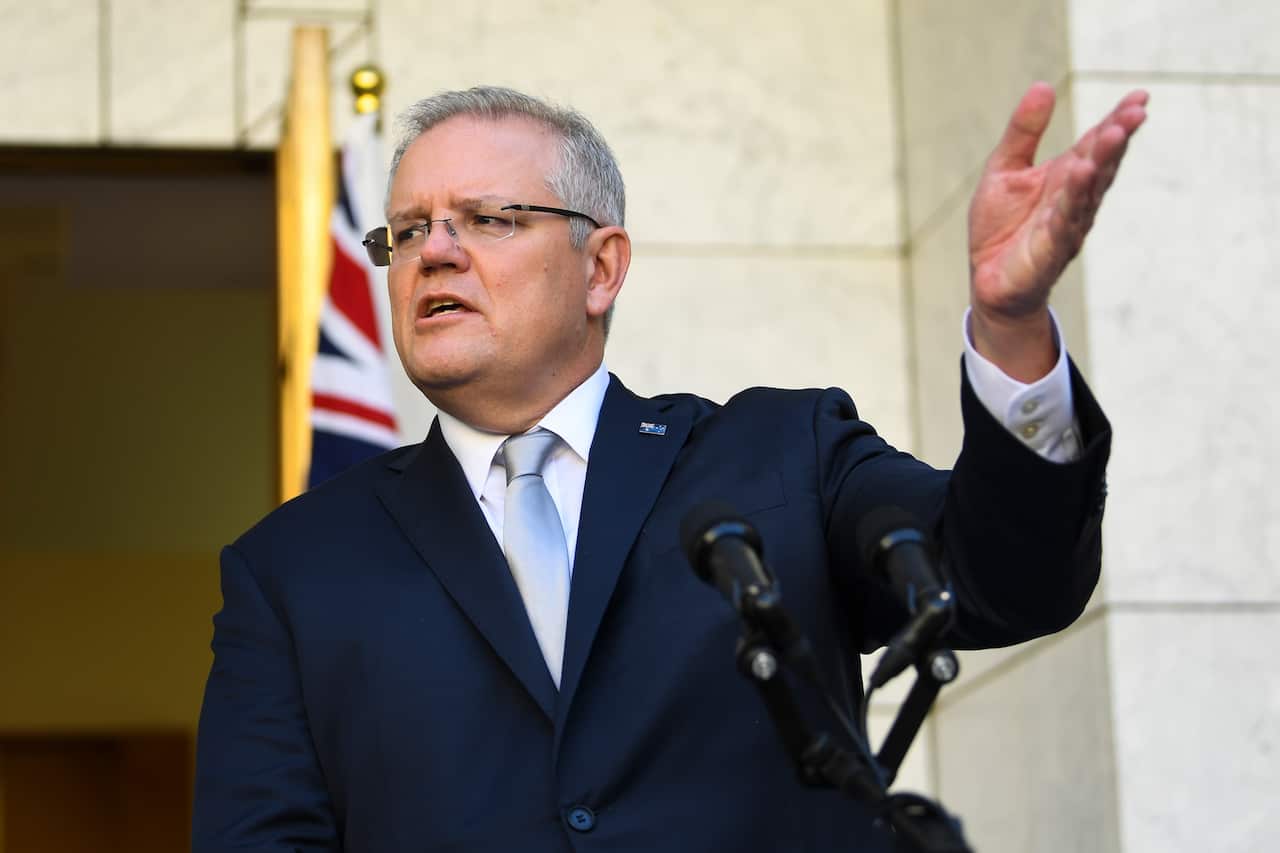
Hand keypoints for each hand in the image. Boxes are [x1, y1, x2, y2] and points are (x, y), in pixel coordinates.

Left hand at [968, 83, 1147, 380]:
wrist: (987, 281)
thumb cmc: (1001, 227)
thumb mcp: (1005, 170)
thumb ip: (1023, 132)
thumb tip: (1043, 86)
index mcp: (1065, 177)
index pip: (1095, 144)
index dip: (1117, 121)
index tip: (1140, 96)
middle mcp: (1074, 199)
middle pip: (1100, 165)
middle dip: (1117, 139)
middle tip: (1135, 112)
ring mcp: (1066, 226)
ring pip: (1088, 192)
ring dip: (1102, 163)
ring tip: (1112, 135)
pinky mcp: (1050, 251)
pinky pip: (1063, 223)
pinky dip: (1072, 200)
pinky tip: (1080, 175)